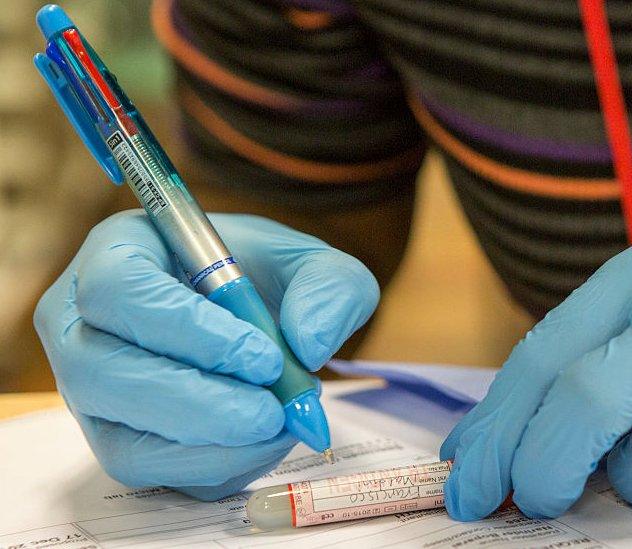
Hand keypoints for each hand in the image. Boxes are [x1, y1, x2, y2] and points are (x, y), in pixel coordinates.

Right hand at [34, 210, 377, 499]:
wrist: (253, 314)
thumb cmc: (263, 276)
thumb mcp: (312, 262)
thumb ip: (328, 286)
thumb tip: (309, 345)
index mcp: (117, 253)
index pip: (120, 291)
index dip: (188, 330)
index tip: (262, 358)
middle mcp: (81, 324)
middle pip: (104, 373)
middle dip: (200, 404)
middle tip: (273, 413)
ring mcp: (89, 390)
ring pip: (122, 439)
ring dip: (210, 446)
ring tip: (277, 425)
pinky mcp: (115, 438)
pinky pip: (150, 473)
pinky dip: (214, 467)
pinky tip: (261, 442)